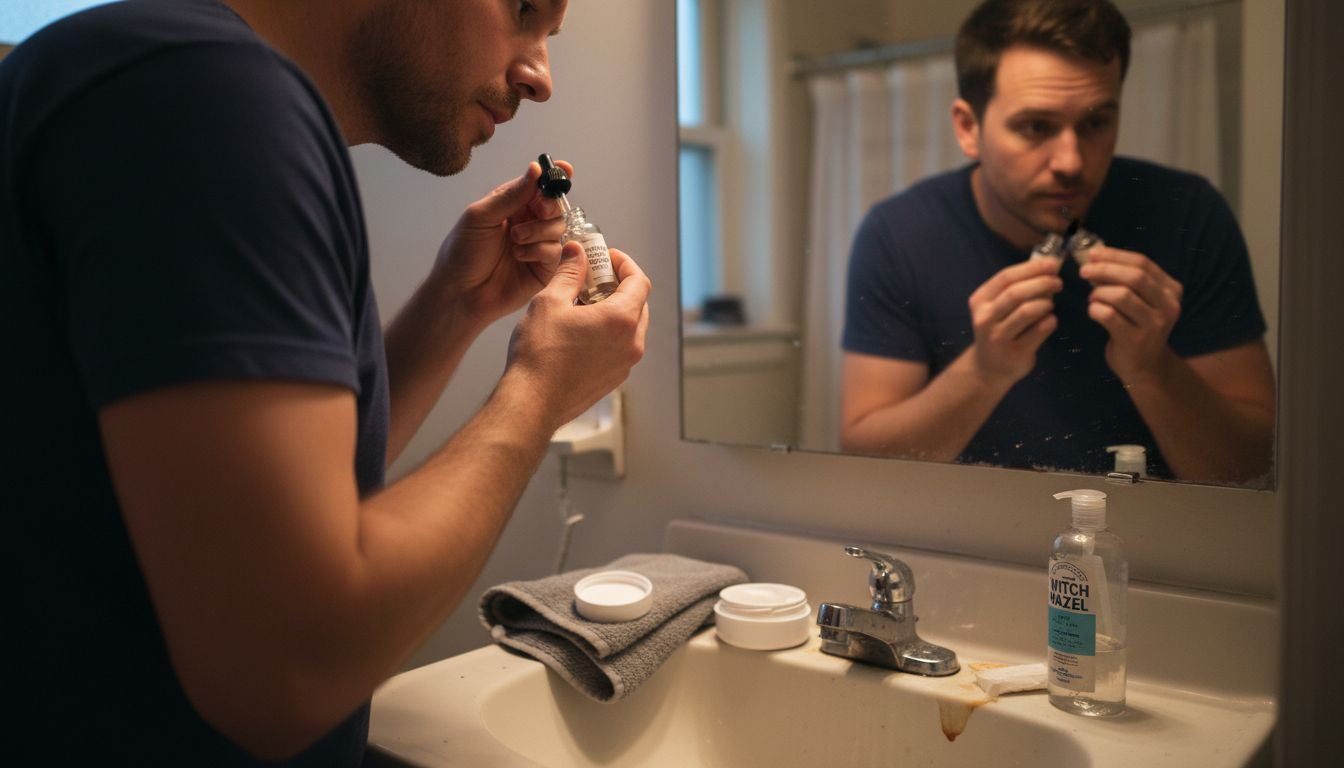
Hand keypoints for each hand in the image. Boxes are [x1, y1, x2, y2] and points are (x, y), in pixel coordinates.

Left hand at [428, 159, 574, 329]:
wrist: (459, 293)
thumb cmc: (462, 253)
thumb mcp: (481, 216)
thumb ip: (511, 194)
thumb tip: (536, 168)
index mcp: (510, 205)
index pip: (537, 185)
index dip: (553, 176)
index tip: (565, 169)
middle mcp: (526, 223)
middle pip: (554, 205)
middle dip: (549, 205)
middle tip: (537, 210)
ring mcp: (536, 245)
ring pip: (558, 227)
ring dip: (538, 230)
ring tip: (515, 240)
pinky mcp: (543, 268)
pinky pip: (556, 251)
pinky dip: (539, 250)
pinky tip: (519, 256)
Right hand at [503, 243, 651, 429]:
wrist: (531, 402)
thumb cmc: (539, 355)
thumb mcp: (550, 301)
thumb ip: (569, 272)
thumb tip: (576, 253)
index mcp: (621, 320)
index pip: (639, 281)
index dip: (624, 264)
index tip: (607, 257)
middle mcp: (631, 344)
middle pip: (638, 303)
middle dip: (619, 286)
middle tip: (593, 278)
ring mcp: (624, 365)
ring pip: (630, 327)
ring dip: (613, 310)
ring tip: (583, 304)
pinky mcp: (613, 379)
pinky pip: (620, 347)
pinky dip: (608, 333)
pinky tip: (581, 331)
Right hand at [966, 258, 1063, 386]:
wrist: (988, 368)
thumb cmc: (997, 330)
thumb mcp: (997, 307)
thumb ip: (1016, 288)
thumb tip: (1048, 267)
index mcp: (980, 301)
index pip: (1006, 277)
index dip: (1032, 268)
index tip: (1052, 264)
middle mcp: (985, 318)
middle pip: (1016, 292)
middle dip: (1042, 283)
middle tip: (1058, 283)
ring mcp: (999, 337)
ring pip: (1028, 311)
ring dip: (1046, 303)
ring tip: (1051, 304)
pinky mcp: (1016, 352)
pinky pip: (1040, 329)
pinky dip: (1051, 321)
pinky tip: (1050, 320)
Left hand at [1079, 246, 1182, 383]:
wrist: (1144, 365)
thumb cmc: (1137, 325)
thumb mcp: (1138, 299)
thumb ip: (1122, 279)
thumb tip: (1095, 257)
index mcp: (1171, 290)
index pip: (1143, 263)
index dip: (1115, 255)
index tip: (1093, 253)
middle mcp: (1168, 305)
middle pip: (1135, 277)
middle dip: (1105, 269)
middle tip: (1084, 271)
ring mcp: (1154, 324)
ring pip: (1121, 296)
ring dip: (1099, 292)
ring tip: (1092, 297)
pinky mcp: (1136, 340)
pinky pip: (1109, 316)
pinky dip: (1095, 309)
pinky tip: (1093, 311)